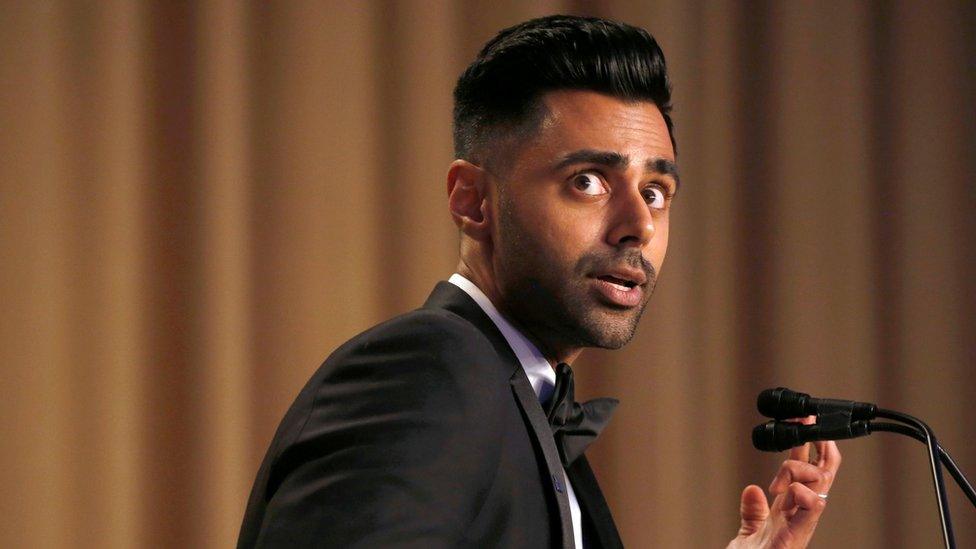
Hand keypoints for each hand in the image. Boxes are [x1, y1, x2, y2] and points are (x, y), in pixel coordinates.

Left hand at [726, 417, 841, 548]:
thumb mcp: (748, 534)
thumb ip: (752, 512)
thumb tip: (752, 488)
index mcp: (790, 514)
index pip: (806, 475)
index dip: (808, 448)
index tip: (802, 421)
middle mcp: (800, 518)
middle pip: (824, 476)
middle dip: (822, 446)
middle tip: (810, 422)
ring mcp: (800, 528)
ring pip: (821, 486)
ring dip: (801, 470)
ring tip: (777, 483)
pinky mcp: (795, 539)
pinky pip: (812, 508)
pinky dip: (802, 492)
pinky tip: (784, 492)